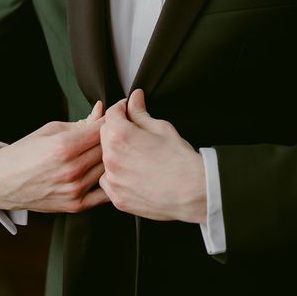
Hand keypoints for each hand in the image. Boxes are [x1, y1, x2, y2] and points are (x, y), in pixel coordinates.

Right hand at [0, 101, 109, 212]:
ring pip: (108, 169)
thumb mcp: (51, 129)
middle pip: (108, 149)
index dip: (112, 119)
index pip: (102, 129)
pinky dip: (109, 181)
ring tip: (111, 150)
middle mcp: (72, 169)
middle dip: (113, 137)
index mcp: (65, 146)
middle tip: (116, 131)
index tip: (117, 114)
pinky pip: (105, 193)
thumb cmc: (26, 151)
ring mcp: (75, 189)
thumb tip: (101, 110)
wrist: (3, 181)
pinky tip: (105, 172)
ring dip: (112, 159)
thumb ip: (81, 122)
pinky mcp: (76, 205)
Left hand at [99, 89, 206, 222]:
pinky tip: (134, 174)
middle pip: (104, 135)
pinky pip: (109, 181)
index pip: (111, 114)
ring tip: (137, 156)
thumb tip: (134, 98)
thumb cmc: (180, 159)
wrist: (191, 191)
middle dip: (116, 129)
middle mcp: (111, 158)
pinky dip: (117, 176)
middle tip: (134, 132)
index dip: (121, 107)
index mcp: (120, 135)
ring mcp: (113, 180)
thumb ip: (140, 112)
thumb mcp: (161, 127)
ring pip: (106, 159)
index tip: (128, 109)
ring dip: (115, 153)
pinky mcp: (117, 198)